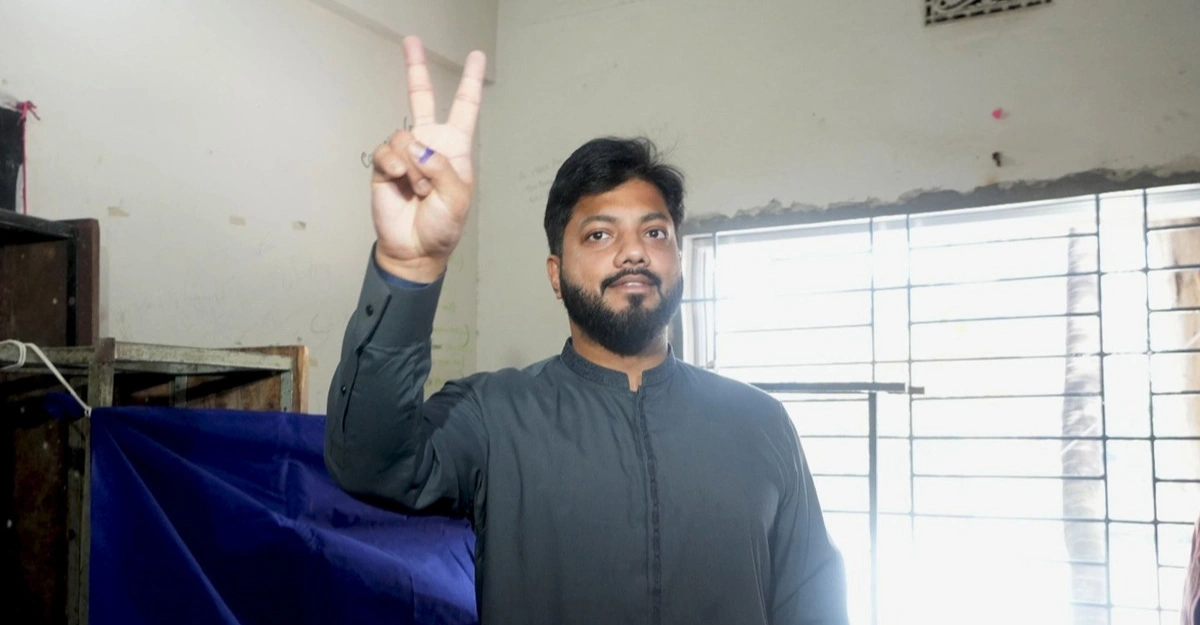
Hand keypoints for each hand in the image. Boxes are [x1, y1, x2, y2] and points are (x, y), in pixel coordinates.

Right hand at [371, 36, 485, 282]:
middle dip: (416, 69)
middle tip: (411, 41)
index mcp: (455, 148)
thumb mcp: (457, 198)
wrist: (415, 248)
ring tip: (420, 190)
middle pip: (421, 99)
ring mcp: (405, 154)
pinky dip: (397, 168)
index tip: (475, 57)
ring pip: (405, 138)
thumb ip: (441, 167)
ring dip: (415, 167)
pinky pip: (388, 153)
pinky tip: (403, 183)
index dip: (470, 82)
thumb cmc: (443, 225)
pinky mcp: (384, 165)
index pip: (464, 108)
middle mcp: (429, 144)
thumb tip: (416, 147)